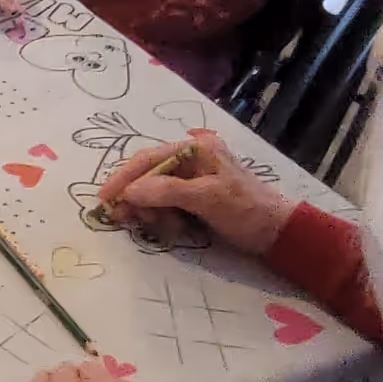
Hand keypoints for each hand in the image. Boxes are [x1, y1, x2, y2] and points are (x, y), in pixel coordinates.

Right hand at [100, 127, 295, 259]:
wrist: (277, 233)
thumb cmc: (246, 209)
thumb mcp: (207, 198)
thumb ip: (166, 191)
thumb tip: (129, 192)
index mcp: (195, 149)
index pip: (149, 158)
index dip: (124, 178)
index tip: (105, 199)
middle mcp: (191, 159)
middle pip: (148, 175)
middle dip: (137, 198)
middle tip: (125, 220)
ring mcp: (193, 179)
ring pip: (154, 193)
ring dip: (152, 211)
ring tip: (160, 227)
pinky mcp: (195, 198)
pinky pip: (167, 205)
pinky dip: (164, 218)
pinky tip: (173, 229)